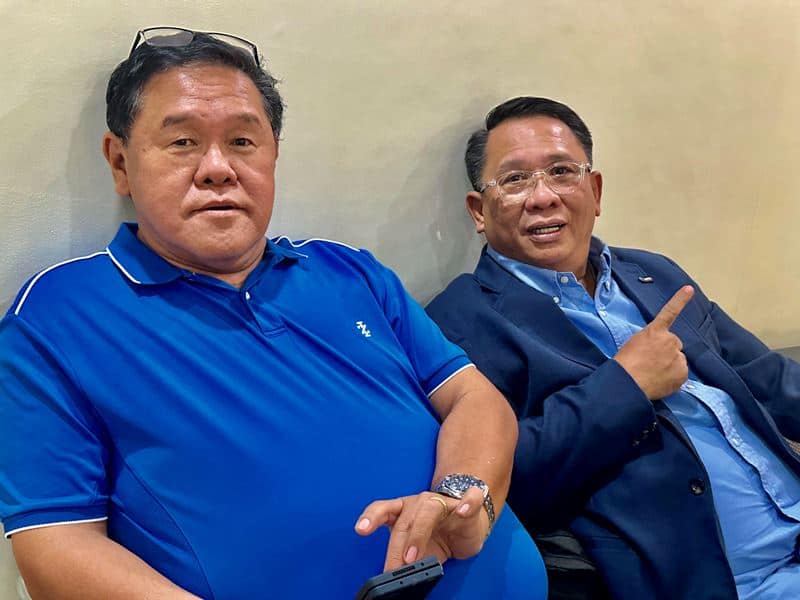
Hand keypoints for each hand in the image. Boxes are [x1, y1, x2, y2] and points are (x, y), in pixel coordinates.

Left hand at [355, 488, 489, 571]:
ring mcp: (442, 502)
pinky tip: (462, 511)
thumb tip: (394, 577)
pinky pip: (469, 499)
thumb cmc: (439, 533)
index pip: (382, 510)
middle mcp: (419, 503)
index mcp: (403, 510)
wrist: (469, 522)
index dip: (371, 518)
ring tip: (412, 557)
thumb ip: (407, 559)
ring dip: (418, 534)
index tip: (361, 529)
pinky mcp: (466, 505)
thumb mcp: (420, 549)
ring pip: (428, 510)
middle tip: (394, 569)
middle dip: (397, 548)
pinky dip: (467, 504)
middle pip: (405, 522)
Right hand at [614, 285, 693, 400]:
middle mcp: (670, 340)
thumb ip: (649, 341)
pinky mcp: (683, 373)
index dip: (680, 300)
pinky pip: (680, 374)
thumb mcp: (634, 343)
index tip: (689, 288)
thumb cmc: (625, 363)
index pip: (669, 312)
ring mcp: (678, 356)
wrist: (628, 382)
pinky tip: (660, 380)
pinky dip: (673, 378)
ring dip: (670, 365)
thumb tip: (657, 350)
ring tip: (653, 373)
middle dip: (667, 351)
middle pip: (674, 344)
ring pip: (678, 360)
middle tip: (651, 362)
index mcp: (655, 331)